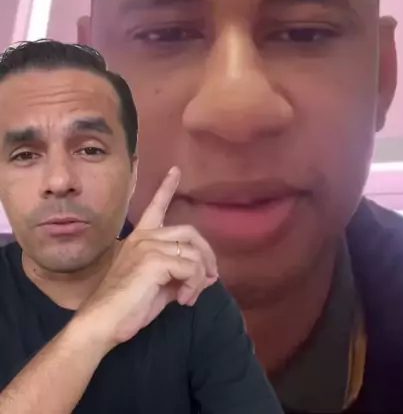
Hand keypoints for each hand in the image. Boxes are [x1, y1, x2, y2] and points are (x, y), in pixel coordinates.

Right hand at [74, 167, 217, 351]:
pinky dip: (194, 285)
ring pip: (193, 252)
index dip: (167, 187)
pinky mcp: (154, 260)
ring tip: (190, 296)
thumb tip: (209, 276)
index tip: (175, 169)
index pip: (155, 207)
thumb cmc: (127, 307)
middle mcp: (144, 237)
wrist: (103, 322)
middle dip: (206, 253)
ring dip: (200, 276)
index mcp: (140, 238)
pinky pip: (191, 267)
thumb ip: (179, 275)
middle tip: (211, 276)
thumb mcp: (158, 287)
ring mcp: (149, 246)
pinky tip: (184, 300)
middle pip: (189, 232)